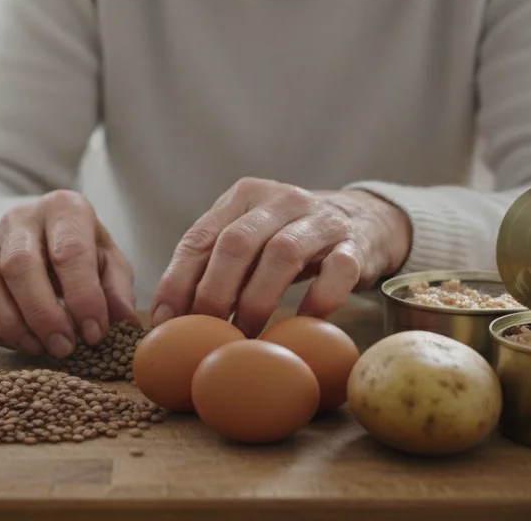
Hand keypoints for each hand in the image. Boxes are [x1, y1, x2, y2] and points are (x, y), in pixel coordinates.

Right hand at [0, 190, 138, 357]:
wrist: (44, 236)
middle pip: (19, 266)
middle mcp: (20, 219)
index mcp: (63, 208)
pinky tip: (17, 341)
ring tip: (39, 348)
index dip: (83, 297)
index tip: (95, 333)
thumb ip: (116, 289)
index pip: (69, 251)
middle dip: (42, 314)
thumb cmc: (83, 250)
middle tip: (64, 348)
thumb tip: (123, 323)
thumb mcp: (110, 261)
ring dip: (10, 324)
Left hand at [151, 178, 412, 336]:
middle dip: (215, 292)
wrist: (364, 220)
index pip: (202, 237)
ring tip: (246, 334)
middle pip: (237, 243)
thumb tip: (170, 317)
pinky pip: (337, 271)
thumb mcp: (250, 238)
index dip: (178, 280)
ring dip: (257, 301)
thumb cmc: (290, 238)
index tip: (167, 320)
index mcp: (244, 196)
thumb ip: (214, 264)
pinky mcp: (355, 244)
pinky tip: (302, 321)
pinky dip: (318, 299)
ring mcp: (321, 219)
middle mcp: (281, 199)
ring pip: (281, 254)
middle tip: (207, 331)